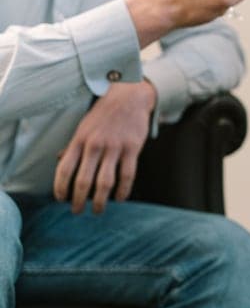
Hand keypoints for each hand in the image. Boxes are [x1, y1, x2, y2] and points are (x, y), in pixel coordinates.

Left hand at [53, 80, 156, 213]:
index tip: (60, 199)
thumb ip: (73, 145)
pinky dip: (123, 191)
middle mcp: (95, 144)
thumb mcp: (83, 126)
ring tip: (98, 211)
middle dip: (78, 200)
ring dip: (100, 201)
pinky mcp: (132, 148)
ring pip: (105, 182)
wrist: (129, 96)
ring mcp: (114, 146)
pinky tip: (120, 198)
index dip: (60, 187)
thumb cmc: (104, 113)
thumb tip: (60, 161)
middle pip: (83, 180)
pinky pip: (127, 175)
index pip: (64, 168)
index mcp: (79, 139)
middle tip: (77, 211)